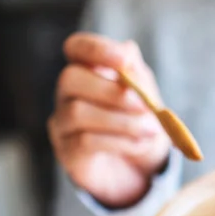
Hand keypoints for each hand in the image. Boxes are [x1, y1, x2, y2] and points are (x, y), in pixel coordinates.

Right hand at [48, 32, 170, 207]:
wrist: (144, 167)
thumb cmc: (142, 124)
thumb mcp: (147, 97)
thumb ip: (137, 76)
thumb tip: (126, 54)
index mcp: (89, 70)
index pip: (77, 47)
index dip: (96, 49)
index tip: (124, 61)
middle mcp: (68, 93)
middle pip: (70, 78)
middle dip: (111, 91)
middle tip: (144, 106)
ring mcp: (63, 123)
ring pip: (77, 112)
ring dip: (122, 121)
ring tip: (151, 130)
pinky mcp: (67, 152)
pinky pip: (85, 141)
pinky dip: (120, 142)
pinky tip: (141, 144)